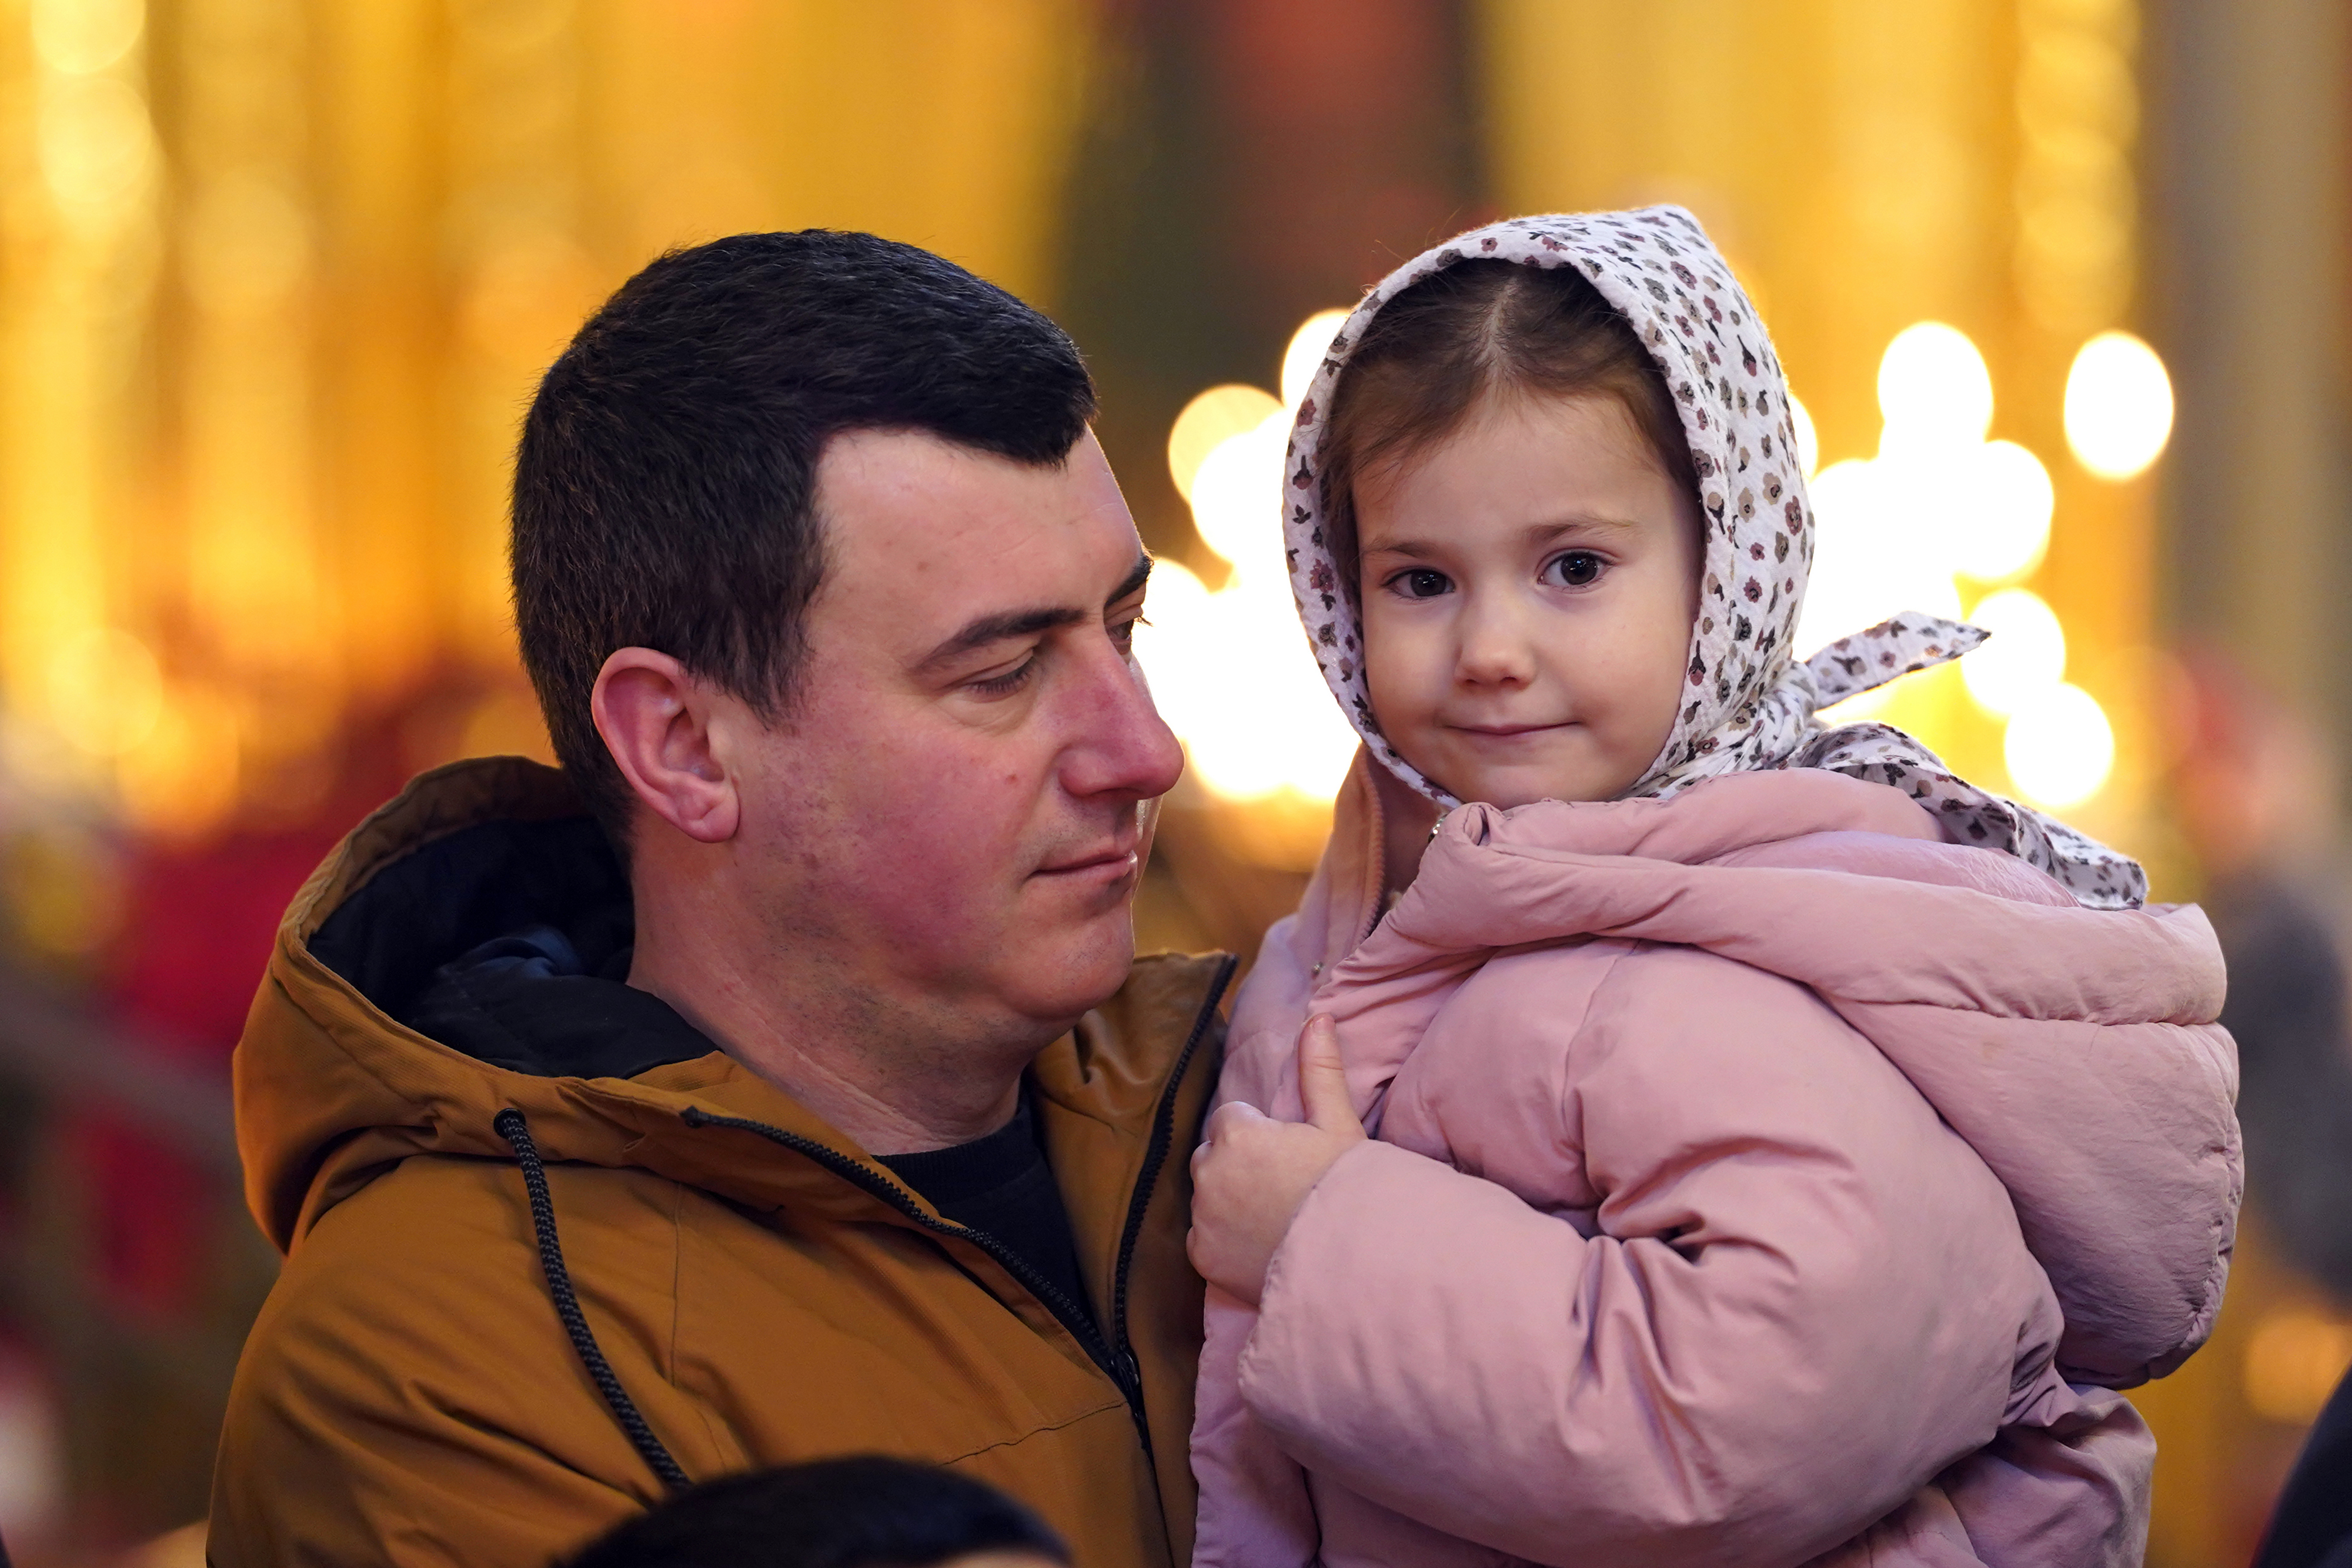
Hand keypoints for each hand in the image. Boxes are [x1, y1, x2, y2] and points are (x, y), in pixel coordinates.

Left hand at [1187, 1014, 1367, 1306]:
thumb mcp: (1339, 1125)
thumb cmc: (1347, 1189)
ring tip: (1272, 1218)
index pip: (1232, 1119)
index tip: (1289, 1156)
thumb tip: (1318, 1016)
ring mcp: (1201, 1216)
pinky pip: (1203, 1238)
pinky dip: (1223, 1242)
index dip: (1261, 1135)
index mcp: (1236, 1132)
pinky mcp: (1201, 1256)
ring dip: (1227, 1201)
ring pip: (1205, 1196)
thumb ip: (1319, 1069)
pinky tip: (1260, 1247)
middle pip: (1212, 1155)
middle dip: (1236, 1165)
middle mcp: (1207, 1170)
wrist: (1350, 1263)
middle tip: (1281, 1187)